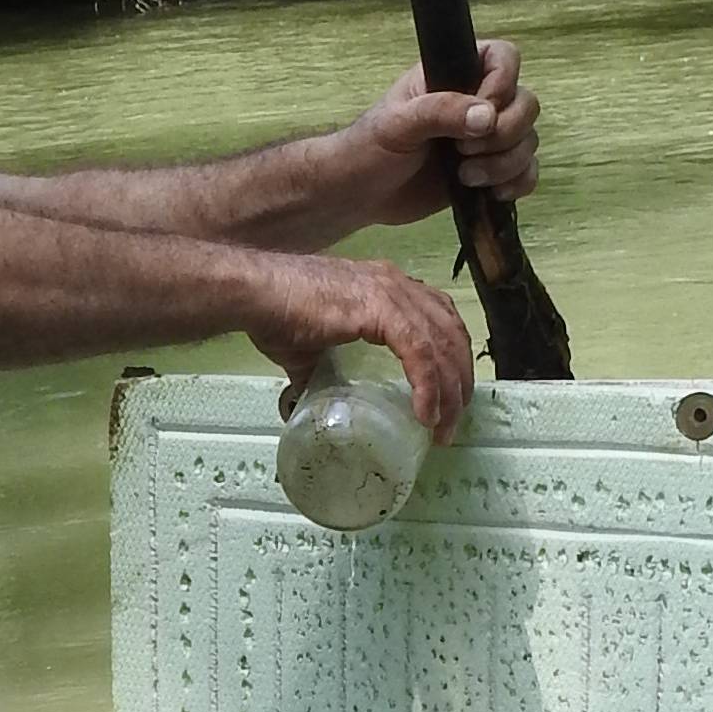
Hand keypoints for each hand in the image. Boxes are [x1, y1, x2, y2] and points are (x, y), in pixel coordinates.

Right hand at [240, 249, 474, 439]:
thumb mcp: (310, 348)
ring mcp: (391, 293)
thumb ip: (318, 371)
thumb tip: (306, 403)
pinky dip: (428, 386)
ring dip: (450, 391)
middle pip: (451, 332)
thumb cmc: (274, 315)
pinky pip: (420, 352)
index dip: (453, 358)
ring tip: (444, 427)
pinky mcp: (380, 309)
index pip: (440, 318)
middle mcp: (396, 284)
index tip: (452, 395)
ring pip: (443, 345)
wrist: (253, 295)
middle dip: (460, 379)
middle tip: (454, 420)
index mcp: (386, 287)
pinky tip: (427, 414)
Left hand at [335, 36, 538, 230]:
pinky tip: (492, 194)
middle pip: (526, 103)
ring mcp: (486, 139)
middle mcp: (478, 101)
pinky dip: (518, 182)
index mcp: (455, 74)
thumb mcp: (398, 123)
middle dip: (506, 133)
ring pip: (528, 141)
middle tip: (465, 152)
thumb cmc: (371, 148)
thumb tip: (488, 117)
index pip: (504, 57)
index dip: (502, 84)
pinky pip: (526, 171)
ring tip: (466, 177)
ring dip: (506, 163)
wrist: (361, 195)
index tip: (481, 112)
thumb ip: (441, 112)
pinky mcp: (490, 172)